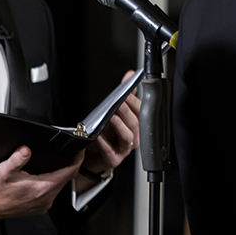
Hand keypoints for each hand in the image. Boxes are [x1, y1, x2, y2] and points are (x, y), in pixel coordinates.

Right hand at [0, 147, 83, 224]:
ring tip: (61, 163)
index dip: (78, 159)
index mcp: (42, 188)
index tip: (80, 151)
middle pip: (68, 178)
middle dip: (71, 165)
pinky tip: (48, 177)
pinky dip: (54, 183)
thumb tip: (26, 149)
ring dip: (62, 174)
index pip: (70, 172)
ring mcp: (43, 204)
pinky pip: (53, 193)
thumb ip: (17, 158)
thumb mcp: (4, 171)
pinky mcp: (39, 207)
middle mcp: (46, 198)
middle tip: (72, 154)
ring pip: (61, 186)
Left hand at [79, 70, 141, 187]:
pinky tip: (97, 135)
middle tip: (119, 103)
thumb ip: (126, 94)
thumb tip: (130, 74)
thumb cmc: (107, 134)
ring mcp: (124, 149)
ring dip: (120, 126)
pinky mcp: (114, 159)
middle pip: (135, 123)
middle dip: (127, 112)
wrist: (94, 157)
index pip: (141, 112)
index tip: (128, 94)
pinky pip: (111, 151)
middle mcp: (133, 137)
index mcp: (136, 125)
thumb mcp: (116, 112)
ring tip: (111, 117)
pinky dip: (104, 143)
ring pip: (128, 137)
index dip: (135, 103)